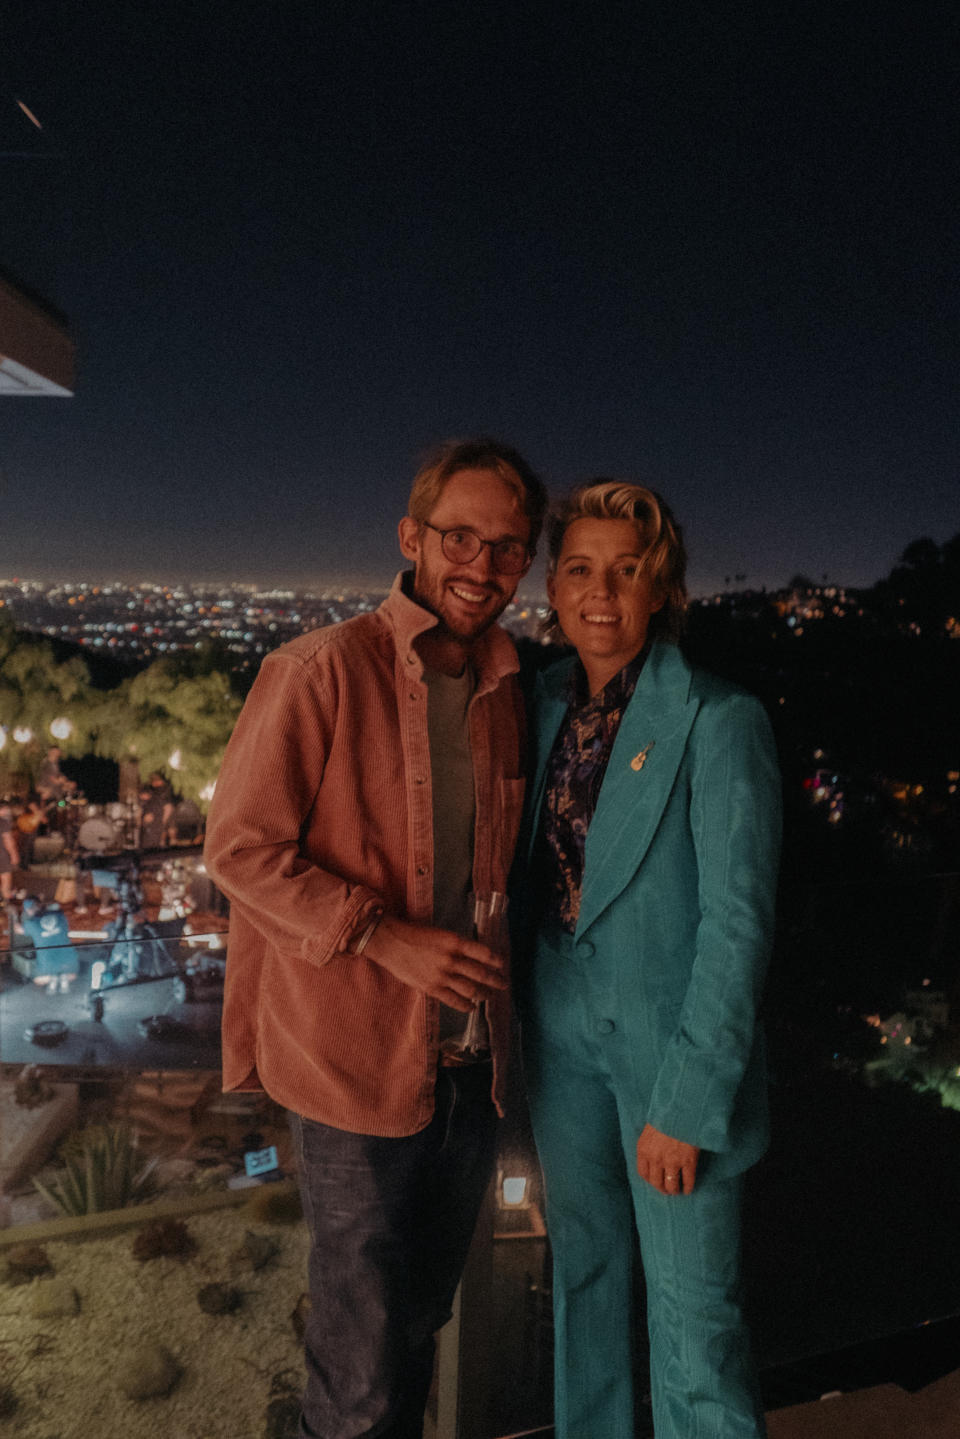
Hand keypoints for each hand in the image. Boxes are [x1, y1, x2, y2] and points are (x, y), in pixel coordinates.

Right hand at [363, 914, 506, 1009]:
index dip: (496, 960)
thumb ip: (455, 946)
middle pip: (480, 973)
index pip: (484, 953)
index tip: (502, 965)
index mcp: (455, 942)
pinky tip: (472, 1007)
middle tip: (504, 984)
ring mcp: (442, 975)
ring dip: (484, 994)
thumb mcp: (439, 934)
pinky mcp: (432, 988)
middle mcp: (451, 959)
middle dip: (495, 980)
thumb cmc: (413, 934)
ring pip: (470, 989)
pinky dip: (466, 1005)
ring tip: (490, 996)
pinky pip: (454, 1000)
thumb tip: (471, 957)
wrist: (390, 942)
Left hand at [636, 1123, 699, 1195]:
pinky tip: (688, 1189)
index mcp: (644, 1150)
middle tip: (668, 1190)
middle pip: (656, 1183)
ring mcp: (672, 1162)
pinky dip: (688, 1188)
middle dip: (662, 1189)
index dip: (650, 1181)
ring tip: (678, 1191)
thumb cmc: (666, 1116)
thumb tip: (653, 1159)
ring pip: (671, 1185)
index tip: (655, 1182)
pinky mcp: (688, 1162)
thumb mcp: (650, 1130)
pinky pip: (688, 1181)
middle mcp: (656, 1159)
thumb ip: (649, 1146)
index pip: (643, 1173)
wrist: (682, 1109)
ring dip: (674, 1190)